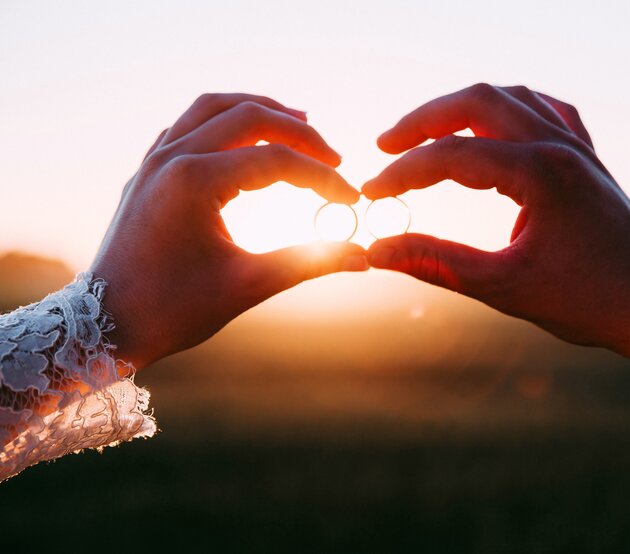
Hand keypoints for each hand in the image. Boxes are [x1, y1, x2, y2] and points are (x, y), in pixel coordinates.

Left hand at [91, 93, 366, 368]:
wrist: (107, 325)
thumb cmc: (173, 310)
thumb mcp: (247, 286)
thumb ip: (309, 263)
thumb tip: (363, 258)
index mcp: (194, 181)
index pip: (277, 162)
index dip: (322, 178)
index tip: (350, 200)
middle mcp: (171, 158)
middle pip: (249, 117)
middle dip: (299, 133)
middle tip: (333, 158)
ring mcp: (155, 159)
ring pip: (214, 107)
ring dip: (260, 111)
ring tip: (299, 122)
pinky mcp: (148, 169)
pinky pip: (189, 123)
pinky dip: (225, 120)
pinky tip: (245, 136)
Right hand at [362, 83, 629, 360]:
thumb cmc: (587, 301)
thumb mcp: (503, 287)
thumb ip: (435, 264)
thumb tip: (376, 252)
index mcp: (540, 174)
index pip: (451, 156)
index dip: (402, 173)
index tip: (371, 193)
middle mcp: (559, 147)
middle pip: (477, 103)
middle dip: (423, 120)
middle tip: (385, 145)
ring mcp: (576, 147)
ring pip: (509, 98)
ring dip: (461, 110)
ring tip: (425, 134)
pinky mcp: (585, 157)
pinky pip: (544, 111)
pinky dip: (508, 110)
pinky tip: (492, 125)